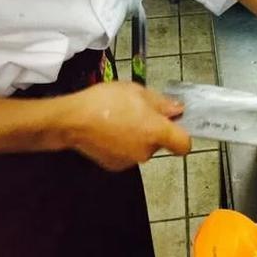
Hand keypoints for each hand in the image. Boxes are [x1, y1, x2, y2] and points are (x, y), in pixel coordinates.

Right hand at [61, 81, 190, 169]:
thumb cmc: (107, 100)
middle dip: (154, 128)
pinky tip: (110, 130)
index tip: (175, 122)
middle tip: (139, 110)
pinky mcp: (114, 166)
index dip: (183, 134)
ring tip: (121, 118)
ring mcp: (129, 161)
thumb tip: (178, 110)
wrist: (73, 120)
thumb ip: (161, 103)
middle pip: (160, 142)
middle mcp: (146, 151)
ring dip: (138, 135)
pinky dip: (124, 143)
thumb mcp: (137, 91)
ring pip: (143, 147)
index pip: (184, 144)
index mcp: (155, 132)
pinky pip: (127, 153)